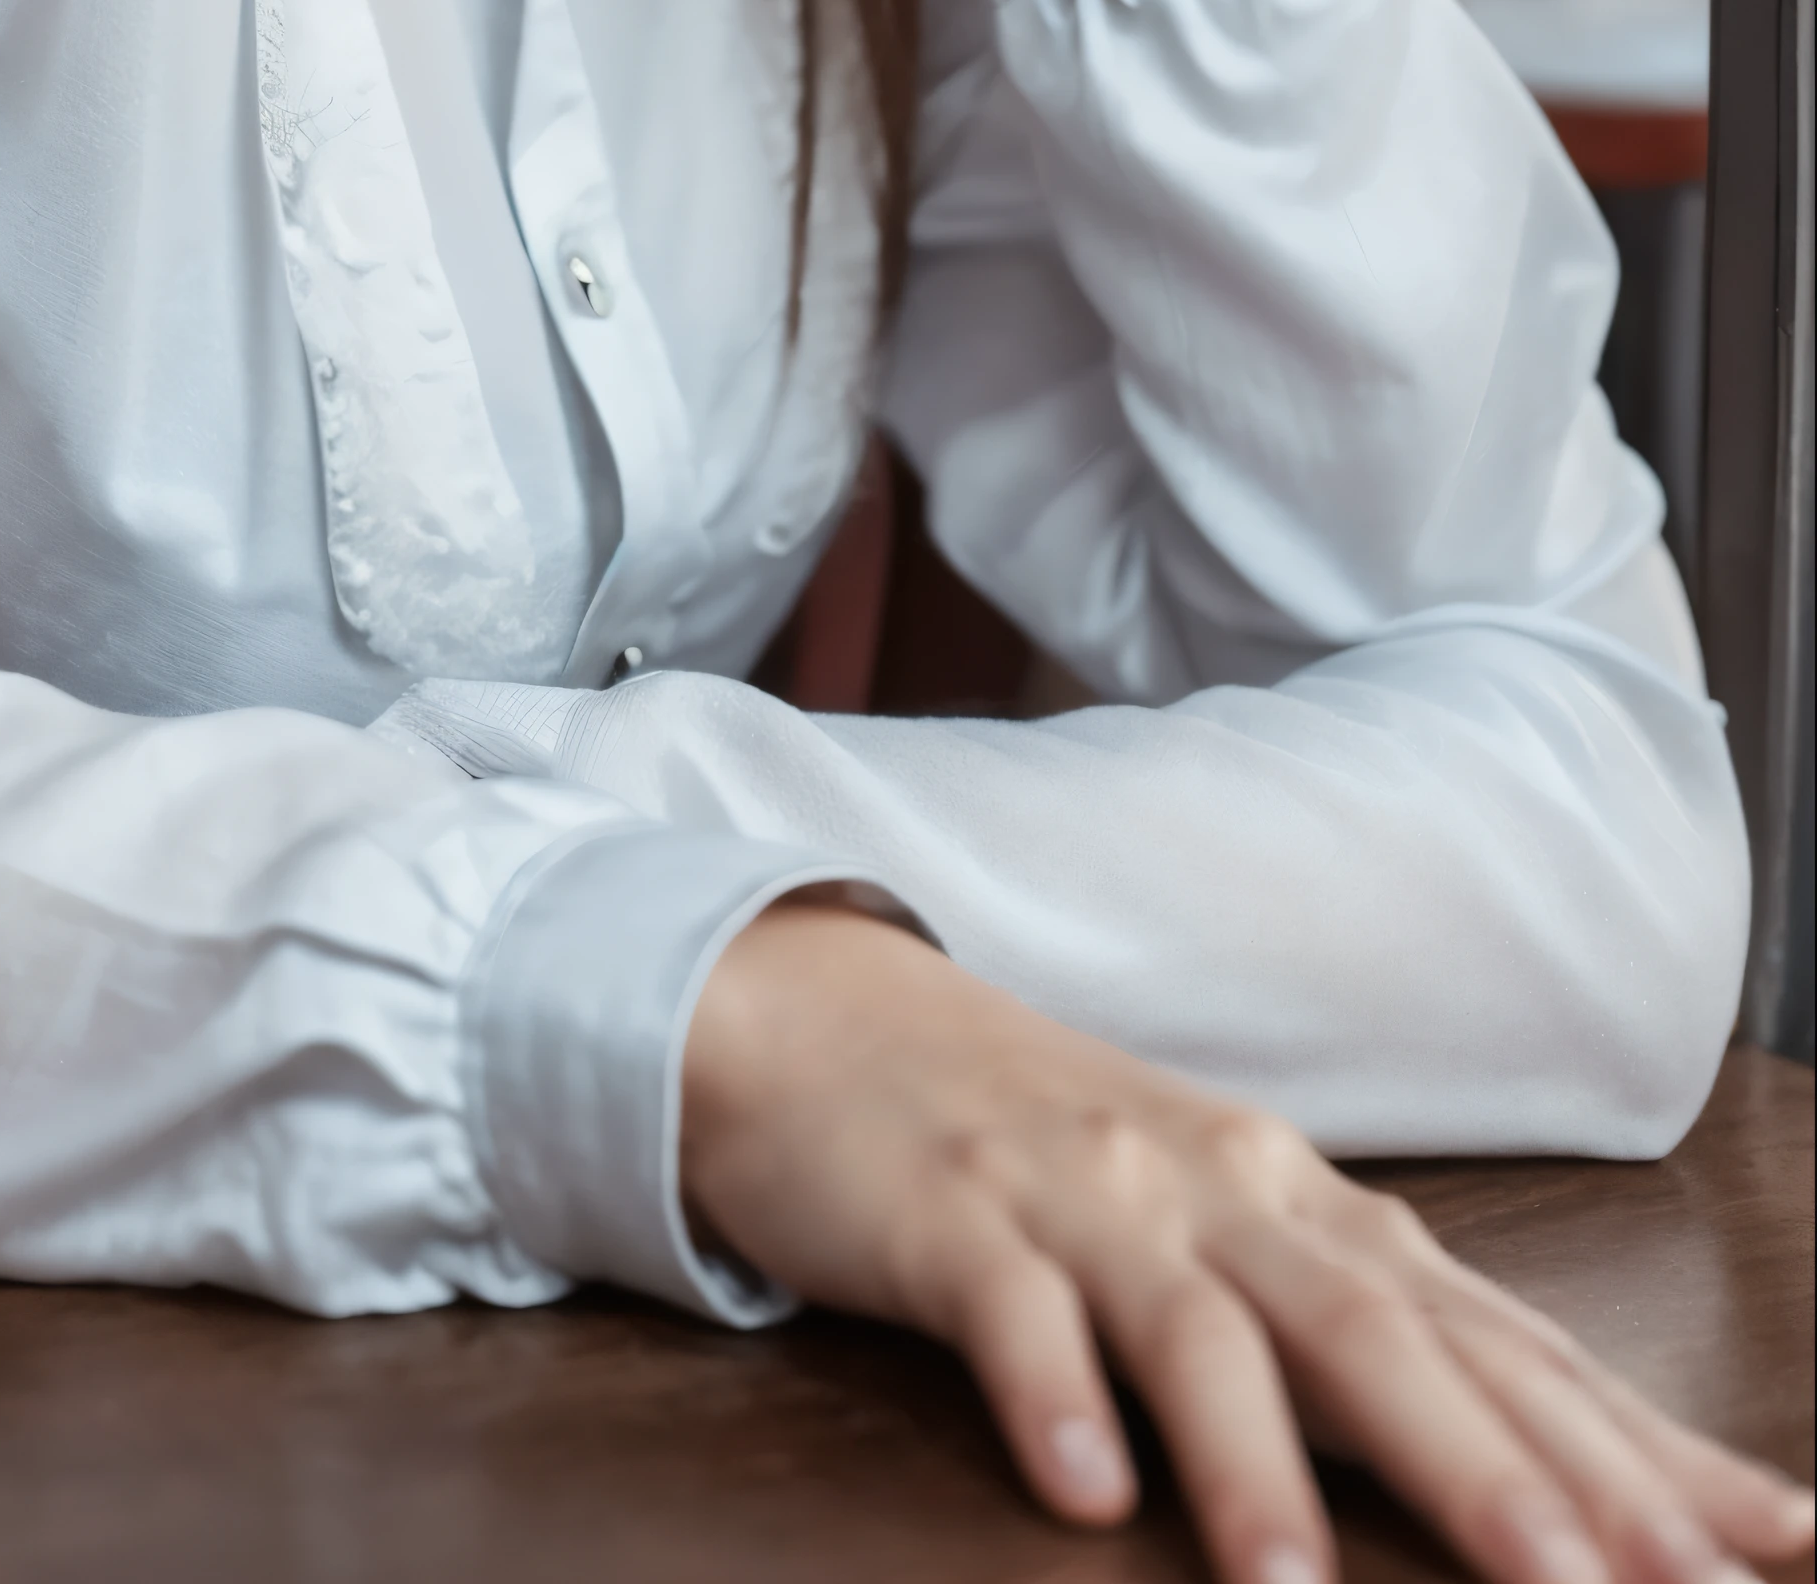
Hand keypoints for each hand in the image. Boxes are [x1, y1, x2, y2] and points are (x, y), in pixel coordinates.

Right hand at [681, 904, 1815, 1583]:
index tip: (1771, 1556)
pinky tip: (1082, 1492)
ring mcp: (1083, 1201)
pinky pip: (1006, 1312)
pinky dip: (1049, 1395)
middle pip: (1378, 1336)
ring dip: (1257, 1470)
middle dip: (1502, 1476)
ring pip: (1195, 1333)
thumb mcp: (1233, 1236)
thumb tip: (1583, 1482)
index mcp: (1307, 1207)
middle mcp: (1219, 1191)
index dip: (1636, 1453)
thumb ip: (1386, 1342)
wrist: (829, 1020)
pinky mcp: (950, 1215)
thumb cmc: (1062, 1164)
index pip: (1499, 1342)